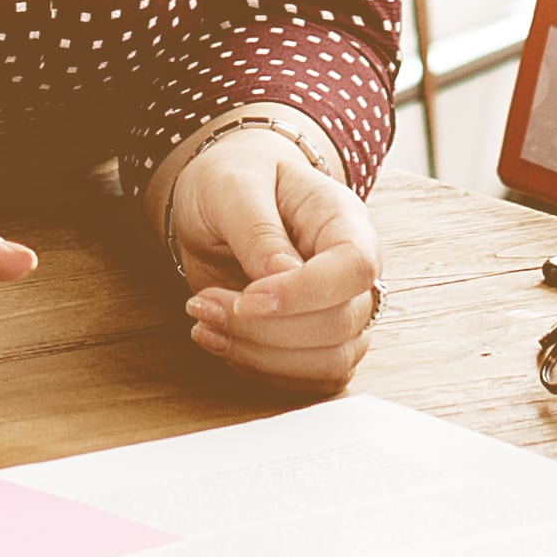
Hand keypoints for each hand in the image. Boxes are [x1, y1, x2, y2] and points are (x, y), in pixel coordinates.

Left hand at [160, 124, 380, 389]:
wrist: (225, 196)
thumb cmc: (234, 178)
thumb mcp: (234, 186)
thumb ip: (258, 231)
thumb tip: (280, 279)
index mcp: (345, 221)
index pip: (354, 269)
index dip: (303, 294)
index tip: (245, 298)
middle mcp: (352, 272)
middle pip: (341, 324)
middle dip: (265, 329)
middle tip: (202, 305)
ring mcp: (341, 310)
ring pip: (329, 362)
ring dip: (261, 357)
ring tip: (204, 325)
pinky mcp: (318, 342)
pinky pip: (309, 378)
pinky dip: (261, 371)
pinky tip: (220, 341)